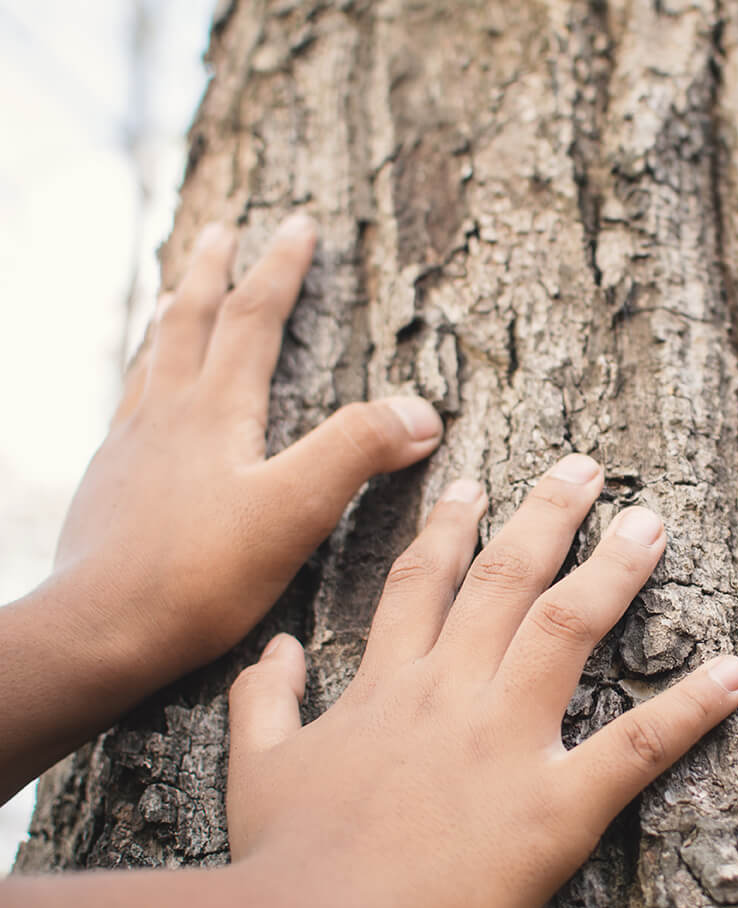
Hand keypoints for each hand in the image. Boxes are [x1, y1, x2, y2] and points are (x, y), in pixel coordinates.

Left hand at [51, 214, 442, 675]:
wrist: (96, 631)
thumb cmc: (197, 576)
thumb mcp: (294, 510)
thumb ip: (356, 451)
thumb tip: (421, 411)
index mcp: (212, 409)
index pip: (252, 317)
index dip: (281, 269)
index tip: (300, 226)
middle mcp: (164, 413)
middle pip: (188, 321)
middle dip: (212, 270)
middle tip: (222, 231)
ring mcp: (128, 448)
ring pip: (152, 359)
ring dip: (172, 316)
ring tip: (175, 294)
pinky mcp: (109, 487)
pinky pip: (130, 407)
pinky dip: (147, 379)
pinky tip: (148, 403)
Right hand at [225, 455, 737, 907]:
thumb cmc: (284, 862)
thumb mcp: (259, 769)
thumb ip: (267, 699)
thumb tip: (273, 647)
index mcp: (389, 687)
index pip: (421, 584)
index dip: (447, 529)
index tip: (470, 483)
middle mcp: (451, 694)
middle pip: (506, 579)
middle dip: (547, 515)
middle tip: (585, 468)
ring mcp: (505, 742)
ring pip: (569, 626)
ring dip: (616, 569)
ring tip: (652, 523)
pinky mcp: (554, 806)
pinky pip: (637, 744)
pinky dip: (692, 707)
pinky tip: (734, 672)